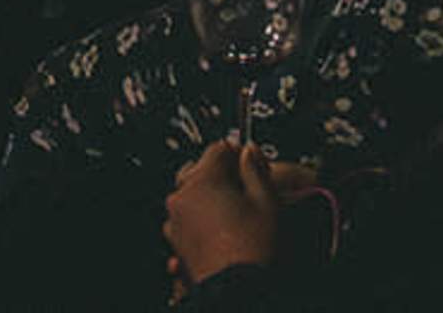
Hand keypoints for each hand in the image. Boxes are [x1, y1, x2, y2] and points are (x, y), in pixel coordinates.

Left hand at [164, 138, 286, 282]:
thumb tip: (250, 151)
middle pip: (200, 171)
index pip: (218, 149)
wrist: (237, 292)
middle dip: (221, 175)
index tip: (251, 165)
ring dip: (209, 198)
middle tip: (245, 190)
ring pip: (191, 196)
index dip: (238, 155)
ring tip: (235, 214)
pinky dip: (200, 220)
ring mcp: (175, 221)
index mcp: (203, 181)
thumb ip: (257, 170)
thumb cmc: (254, 250)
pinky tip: (221, 231)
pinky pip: (187, 220)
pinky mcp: (176, 242)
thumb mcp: (268, 203)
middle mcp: (182, 197)